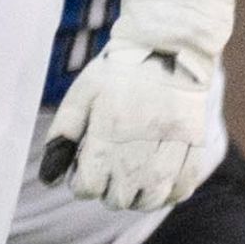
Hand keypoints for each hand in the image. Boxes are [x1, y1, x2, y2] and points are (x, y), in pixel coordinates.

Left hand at [41, 0, 244, 212]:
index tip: (84, 170)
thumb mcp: (81, 95)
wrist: (168, 45)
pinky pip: (184, 186)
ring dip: (138, 198)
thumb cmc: (117, 72)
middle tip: (107, 173)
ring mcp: (173, 141)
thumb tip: (48, 179)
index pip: (89, 186)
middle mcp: (142, 137)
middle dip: (108, 192)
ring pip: (153, 196)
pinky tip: (157, 181)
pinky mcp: (195, 141)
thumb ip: (62, 136)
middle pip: (120, 197)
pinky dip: (169, 193)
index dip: (82, 184)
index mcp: (109, 126)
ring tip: (131, 182)